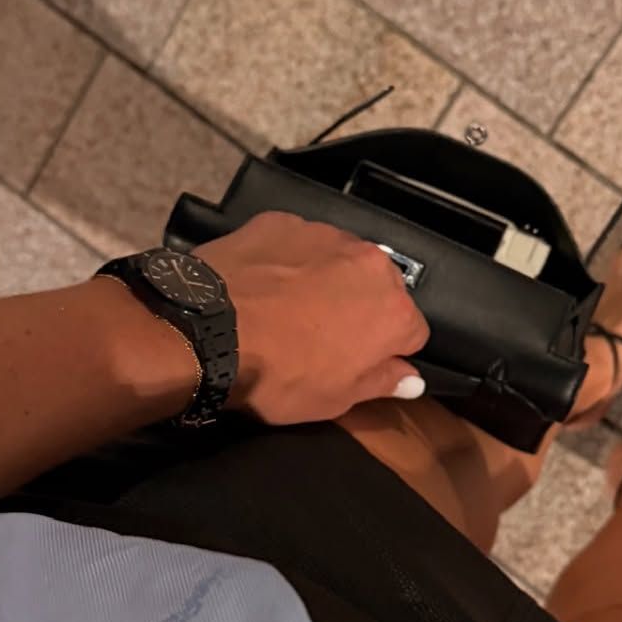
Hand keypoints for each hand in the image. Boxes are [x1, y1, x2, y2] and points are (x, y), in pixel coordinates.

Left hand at [203, 212, 429, 425]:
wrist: (209, 331)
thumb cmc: (277, 373)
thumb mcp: (336, 399)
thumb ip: (382, 382)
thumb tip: (411, 378)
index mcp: (393, 310)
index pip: (412, 332)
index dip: (386, 351)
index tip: (357, 362)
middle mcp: (370, 262)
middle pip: (379, 288)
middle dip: (359, 309)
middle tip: (320, 337)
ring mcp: (326, 235)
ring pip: (340, 261)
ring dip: (326, 281)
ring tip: (287, 309)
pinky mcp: (284, 222)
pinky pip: (298, 244)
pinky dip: (288, 261)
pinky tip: (264, 285)